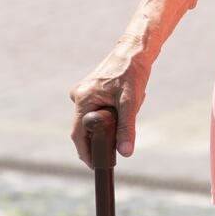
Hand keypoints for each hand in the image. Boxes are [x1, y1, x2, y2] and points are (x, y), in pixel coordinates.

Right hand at [68, 36, 150, 167]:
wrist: (136, 49)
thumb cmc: (132, 72)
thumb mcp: (130, 102)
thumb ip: (127, 128)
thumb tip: (125, 153)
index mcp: (82, 99)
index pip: (78, 135)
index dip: (86, 153)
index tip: (96, 166)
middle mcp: (79, 96)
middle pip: (87, 128)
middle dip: (105, 133)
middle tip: (122, 136)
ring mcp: (85, 92)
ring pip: (96, 118)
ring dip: (112, 120)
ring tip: (131, 104)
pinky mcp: (92, 90)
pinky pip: (100, 108)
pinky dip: (114, 110)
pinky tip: (129, 98)